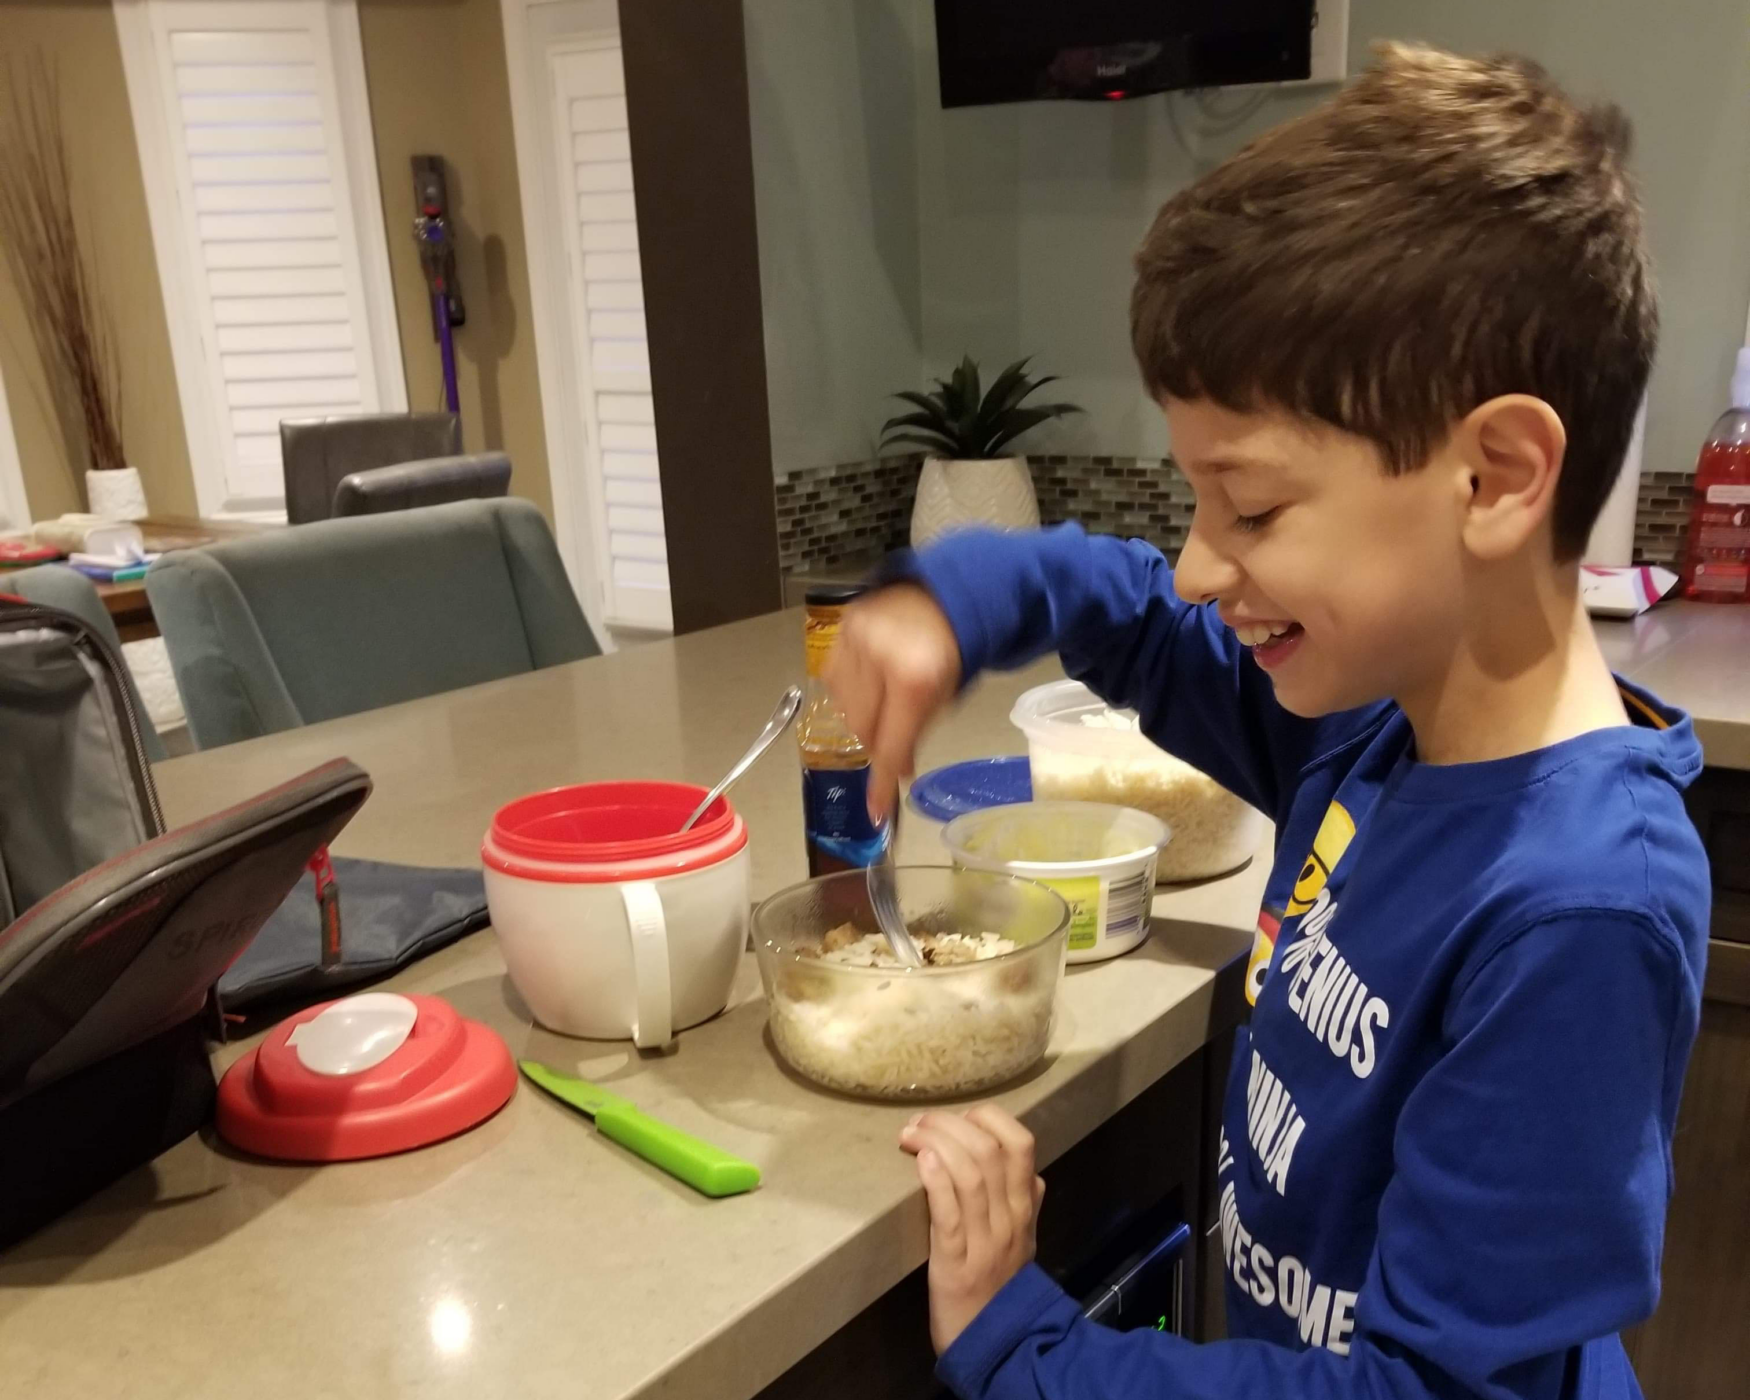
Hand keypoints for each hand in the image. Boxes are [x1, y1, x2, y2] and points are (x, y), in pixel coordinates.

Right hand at [823, 584, 961, 821]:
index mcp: (914, 678)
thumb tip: (893, 773)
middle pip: (860, 729)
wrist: (941, 600)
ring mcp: (856, 641)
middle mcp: (879, 658)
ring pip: (842, 708)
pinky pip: (832, 681)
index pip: (890, 743)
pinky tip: (868, 681)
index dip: (882, 780)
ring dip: (861, 715)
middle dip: (875, 740)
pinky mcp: (840, 631)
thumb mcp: (943, 698)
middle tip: (891, 735)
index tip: (875, 810)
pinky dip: (848, 691)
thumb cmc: (946, 652)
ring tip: (883, 698)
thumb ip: (914, 735)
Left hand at [900, 1105, 1045, 1354]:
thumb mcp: (1024, 1238)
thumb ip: (1024, 1199)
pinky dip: (936, 1182)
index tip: (960, 1116)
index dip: (988, 1117)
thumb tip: (1021, 1162)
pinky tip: (922, 1161)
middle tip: (920, 1121)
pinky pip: (949, 1215)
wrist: (998, 1344)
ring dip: (936, 1143)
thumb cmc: (1003, 1284)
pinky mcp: (955, 1264)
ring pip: (969, 1175)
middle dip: (949, 1124)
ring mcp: (984, 1241)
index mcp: (1024, 1207)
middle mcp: (1009, 1218)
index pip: (1020, 1143)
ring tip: (910, 1134)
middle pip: (987, 1151)